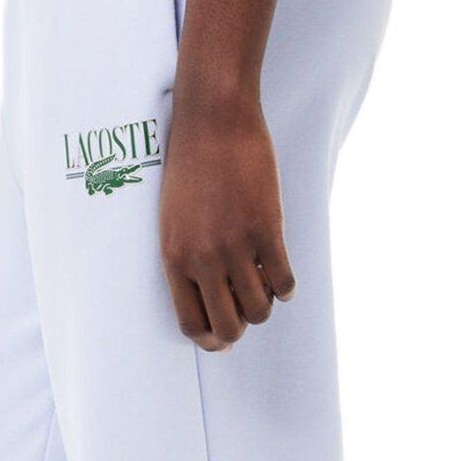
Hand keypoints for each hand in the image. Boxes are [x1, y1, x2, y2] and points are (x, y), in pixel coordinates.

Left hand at [159, 94, 296, 351]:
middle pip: (229, 327)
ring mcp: (235, 246)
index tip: (223, 338)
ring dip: (266, 305)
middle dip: (241, 329)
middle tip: (249, 314)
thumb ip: (187, 258)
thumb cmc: (191, 165)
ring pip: (260, 309)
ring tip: (265, 286)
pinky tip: (284, 277)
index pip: (191, 323)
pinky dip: (287, 287)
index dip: (210, 340)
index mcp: (174, 259)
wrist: (213, 120)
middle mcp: (202, 259)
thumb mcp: (173, 219)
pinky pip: (283, 281)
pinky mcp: (266, 229)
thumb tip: (209, 294)